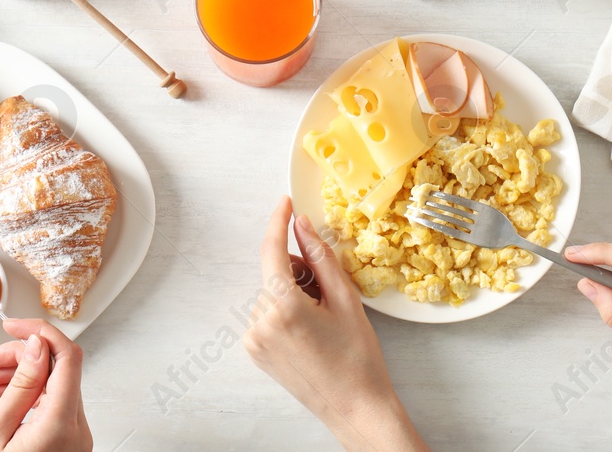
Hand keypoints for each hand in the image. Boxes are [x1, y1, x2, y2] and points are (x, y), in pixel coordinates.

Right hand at [0, 319, 91, 451]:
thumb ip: (20, 386)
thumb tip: (37, 347)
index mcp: (61, 425)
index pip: (68, 357)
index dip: (42, 333)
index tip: (17, 327)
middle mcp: (77, 430)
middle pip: (58, 370)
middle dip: (22, 356)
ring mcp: (75, 437)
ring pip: (55, 386)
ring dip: (22, 375)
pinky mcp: (68, 442)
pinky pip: (53, 405)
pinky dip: (29, 395)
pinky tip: (3, 393)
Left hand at [243, 198, 427, 451]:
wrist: (355, 408)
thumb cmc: (358, 357)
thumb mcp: (346, 300)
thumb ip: (321, 256)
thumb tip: (303, 224)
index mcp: (285, 307)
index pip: (272, 250)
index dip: (278, 221)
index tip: (286, 202)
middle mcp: (261, 322)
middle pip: (276, 272)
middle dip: (299, 272)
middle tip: (328, 294)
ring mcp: (254, 339)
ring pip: (271, 293)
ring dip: (293, 293)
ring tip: (321, 320)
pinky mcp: (254, 351)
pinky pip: (266, 313)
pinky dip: (284, 311)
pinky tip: (308, 331)